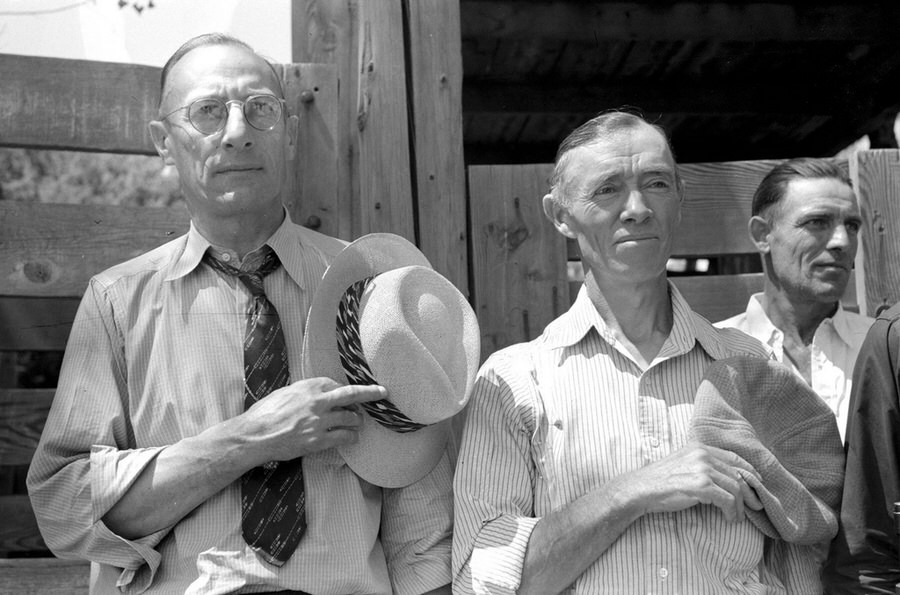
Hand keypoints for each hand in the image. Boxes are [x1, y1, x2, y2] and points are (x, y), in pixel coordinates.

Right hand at [239, 377, 385, 462]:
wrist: (254, 435)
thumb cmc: (264, 414)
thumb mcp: (284, 393)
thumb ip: (303, 393)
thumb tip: (314, 394)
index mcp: (308, 387)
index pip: (336, 384)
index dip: (345, 391)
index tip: (352, 394)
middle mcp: (317, 401)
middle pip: (352, 394)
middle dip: (371, 393)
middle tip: (383, 393)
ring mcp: (319, 421)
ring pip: (350, 418)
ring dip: (357, 420)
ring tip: (358, 423)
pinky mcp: (318, 440)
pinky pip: (343, 437)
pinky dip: (351, 437)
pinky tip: (353, 438)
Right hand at [616, 442, 763, 522]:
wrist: (641, 489)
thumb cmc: (660, 480)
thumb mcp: (683, 463)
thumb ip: (703, 465)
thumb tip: (727, 478)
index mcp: (699, 447)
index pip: (733, 457)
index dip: (748, 471)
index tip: (756, 482)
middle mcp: (703, 455)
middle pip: (737, 474)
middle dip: (749, 492)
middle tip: (755, 504)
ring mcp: (702, 469)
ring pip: (735, 488)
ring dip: (739, 506)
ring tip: (737, 516)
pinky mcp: (701, 486)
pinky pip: (728, 500)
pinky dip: (732, 512)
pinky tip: (729, 518)